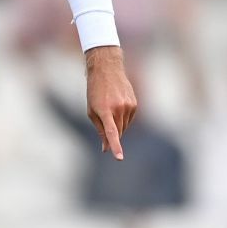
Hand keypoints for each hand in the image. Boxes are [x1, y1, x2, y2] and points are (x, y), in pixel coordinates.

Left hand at [85, 45, 137, 159]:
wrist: (107, 69)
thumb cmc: (95, 91)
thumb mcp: (92, 111)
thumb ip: (100, 130)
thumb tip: (106, 148)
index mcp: (105, 111)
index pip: (111, 133)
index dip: (115, 146)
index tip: (119, 158)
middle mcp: (118, 109)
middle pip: (118, 133)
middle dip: (112, 134)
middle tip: (104, 120)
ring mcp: (128, 106)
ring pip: (124, 127)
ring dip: (117, 125)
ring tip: (110, 108)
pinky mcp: (134, 104)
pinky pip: (129, 119)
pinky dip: (123, 118)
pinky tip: (117, 106)